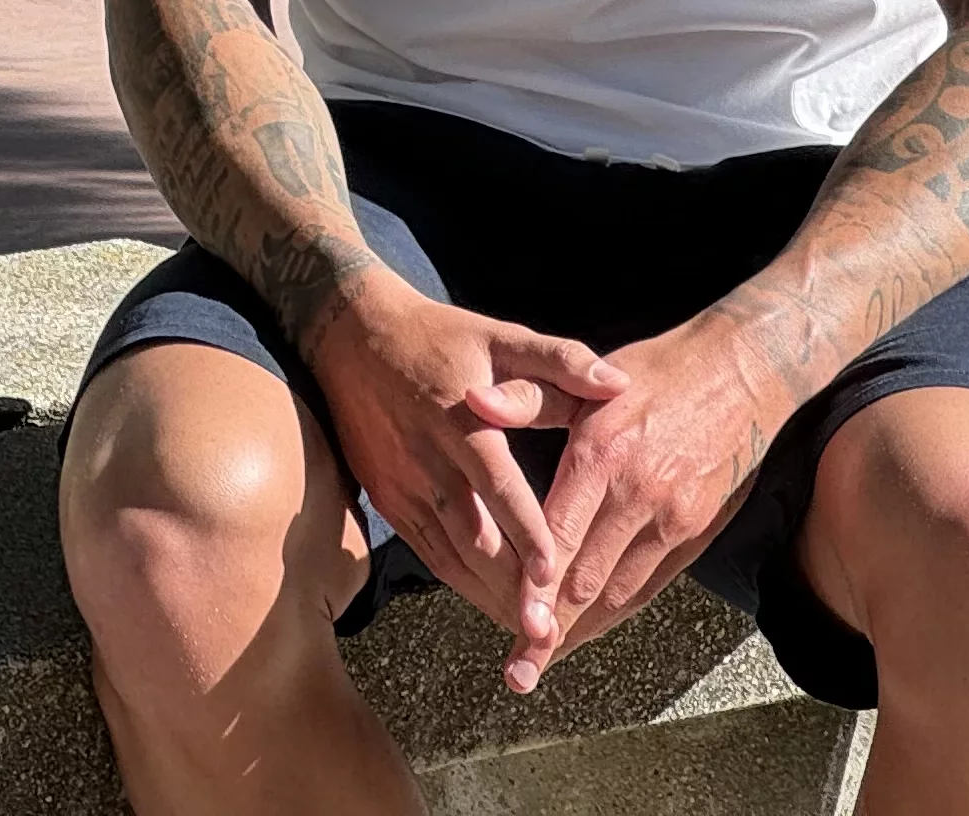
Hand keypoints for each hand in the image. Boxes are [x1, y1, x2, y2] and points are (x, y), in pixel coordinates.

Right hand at [298, 286, 625, 671]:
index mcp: (462, 420)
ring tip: (527, 633)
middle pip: (474, 538)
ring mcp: (404, 484)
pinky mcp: (388, 498)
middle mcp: (429, 459)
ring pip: (449, 555)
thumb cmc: (437, 336)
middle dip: (511, 588)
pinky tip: (491, 603)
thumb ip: (561, 361)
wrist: (350, 335)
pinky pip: (427, 551)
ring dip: (488, 596)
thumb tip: (618, 384)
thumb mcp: (499, 336)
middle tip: (547, 630)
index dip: (526, 532)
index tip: (553, 573)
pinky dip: (460, 583)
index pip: (498, 486)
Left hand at [521, 316, 774, 686]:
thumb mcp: (587, 378)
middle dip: (551, 626)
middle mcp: (639, 496)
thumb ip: (528, 397)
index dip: (534, 587)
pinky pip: (650, 585)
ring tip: (545, 661)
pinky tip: (590, 629)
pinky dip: (618, 613)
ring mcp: (672, 519)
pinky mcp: (695, 532)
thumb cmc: (656, 373)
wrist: (742, 373)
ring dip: (583, 630)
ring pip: (620, 593)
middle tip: (520, 666)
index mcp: (603, 456)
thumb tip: (475, 402)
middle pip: (588, 581)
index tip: (512, 626)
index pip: (560, 537)